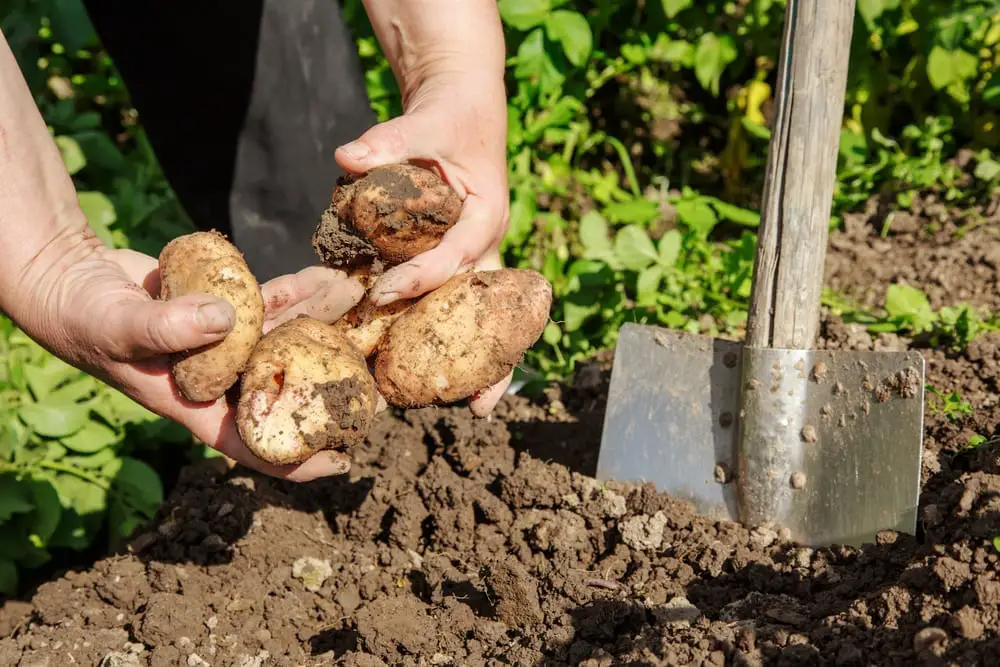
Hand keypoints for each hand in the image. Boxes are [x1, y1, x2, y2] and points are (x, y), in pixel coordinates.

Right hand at [13, 237, 364, 482]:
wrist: (72, 278)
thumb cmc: (86, 316)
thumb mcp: (119, 327)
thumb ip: (166, 327)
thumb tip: (224, 318)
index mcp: (194, 404)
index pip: (252, 443)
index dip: (297, 459)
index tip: (344, 460)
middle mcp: (216, 380)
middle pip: (282, 395)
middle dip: (328, 394)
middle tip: (376, 391)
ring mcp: (222, 345)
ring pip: (283, 345)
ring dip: (320, 333)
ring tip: (364, 319)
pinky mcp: (223, 310)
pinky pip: (268, 306)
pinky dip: (294, 294)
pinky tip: (324, 280)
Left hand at [334, 73, 512, 415]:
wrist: (463, 113)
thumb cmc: (450, 117)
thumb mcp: (427, 122)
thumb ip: (391, 141)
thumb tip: (346, 157)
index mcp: (484, 216)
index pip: (455, 255)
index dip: (421, 277)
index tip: (383, 295)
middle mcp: (480, 247)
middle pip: (481, 308)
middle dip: (485, 358)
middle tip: (479, 406)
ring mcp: (465, 260)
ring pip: (470, 317)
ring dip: (472, 362)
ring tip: (473, 410)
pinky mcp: (445, 263)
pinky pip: (442, 306)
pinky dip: (436, 337)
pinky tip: (425, 373)